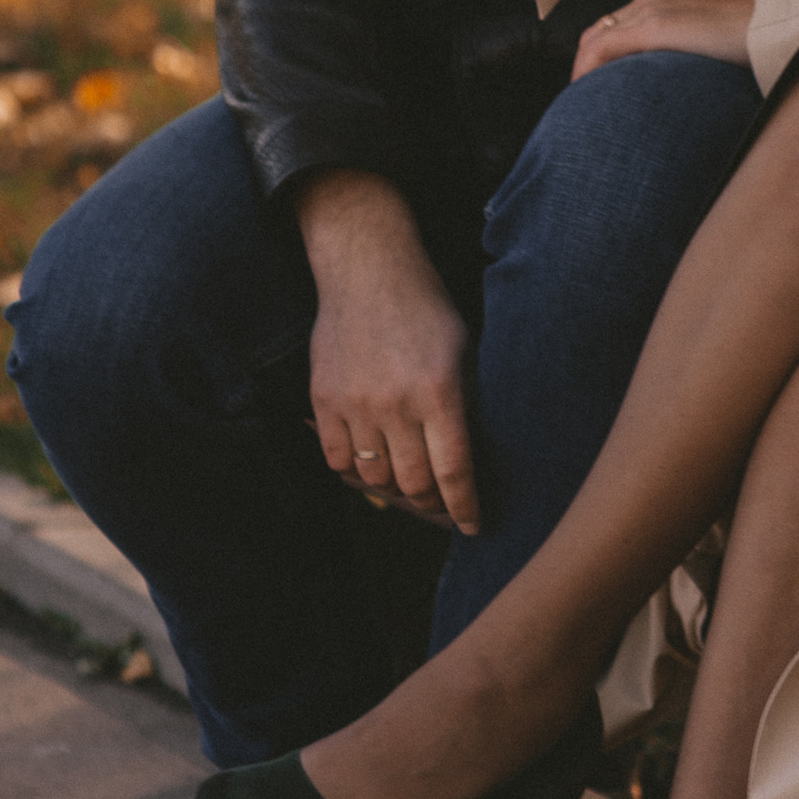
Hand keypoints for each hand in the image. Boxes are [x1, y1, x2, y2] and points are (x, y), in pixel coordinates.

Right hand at [296, 170, 479, 532]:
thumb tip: (470, 465)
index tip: (474, 526)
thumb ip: (465, 408)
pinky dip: (356, 472)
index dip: (465, 507)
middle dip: (434, 506)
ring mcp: (355, 403)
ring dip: (396, 491)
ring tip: (411, 489)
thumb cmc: (428, 312)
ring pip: (375, 477)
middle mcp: (396, 403)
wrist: (369, 272)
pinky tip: (373, 467)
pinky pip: (338, 459)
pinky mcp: (324, 399)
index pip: (454, 471)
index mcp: (439, 391)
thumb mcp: (466, 354)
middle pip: (414, 484)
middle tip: (444, 510)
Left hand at [573, 0, 760, 80]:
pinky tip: (586, 91)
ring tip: (582, 100)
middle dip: (586, 61)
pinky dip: (587, 69)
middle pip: (601, 28)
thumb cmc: (754, 41)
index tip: (601, 82)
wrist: (772, 27)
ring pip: (596, 37)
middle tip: (584, 95)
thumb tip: (682, 84)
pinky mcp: (654, 25)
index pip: (619, 23)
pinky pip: (602, 48)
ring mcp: (651, 8)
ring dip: (583, 68)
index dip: (603, 54)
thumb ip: (689, 52)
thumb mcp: (711, 42)